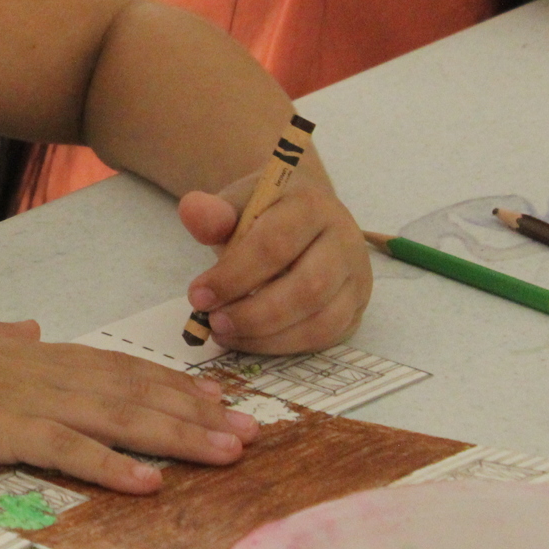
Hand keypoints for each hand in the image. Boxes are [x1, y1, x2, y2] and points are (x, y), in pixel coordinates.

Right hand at [0, 318, 258, 494]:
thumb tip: (27, 328)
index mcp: (28, 351)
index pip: (116, 365)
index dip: (171, 383)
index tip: (217, 398)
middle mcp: (36, 367)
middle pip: (132, 389)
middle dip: (196, 411)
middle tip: (251, 430)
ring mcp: (20, 397)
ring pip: (115, 415)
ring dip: (177, 434)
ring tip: (226, 452)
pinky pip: (65, 449)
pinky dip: (110, 465)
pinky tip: (148, 482)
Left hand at [179, 171, 371, 353]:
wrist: (301, 215)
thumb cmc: (264, 213)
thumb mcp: (236, 203)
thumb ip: (214, 212)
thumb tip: (192, 213)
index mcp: (311, 206)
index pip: (275, 245)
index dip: (234, 275)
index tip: (197, 296)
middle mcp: (344, 241)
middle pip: (308, 288)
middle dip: (254, 313)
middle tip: (214, 322)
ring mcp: (356, 278)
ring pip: (322, 320)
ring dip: (268, 336)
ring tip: (226, 333)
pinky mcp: (356, 307)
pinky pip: (326, 337)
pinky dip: (284, 345)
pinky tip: (251, 339)